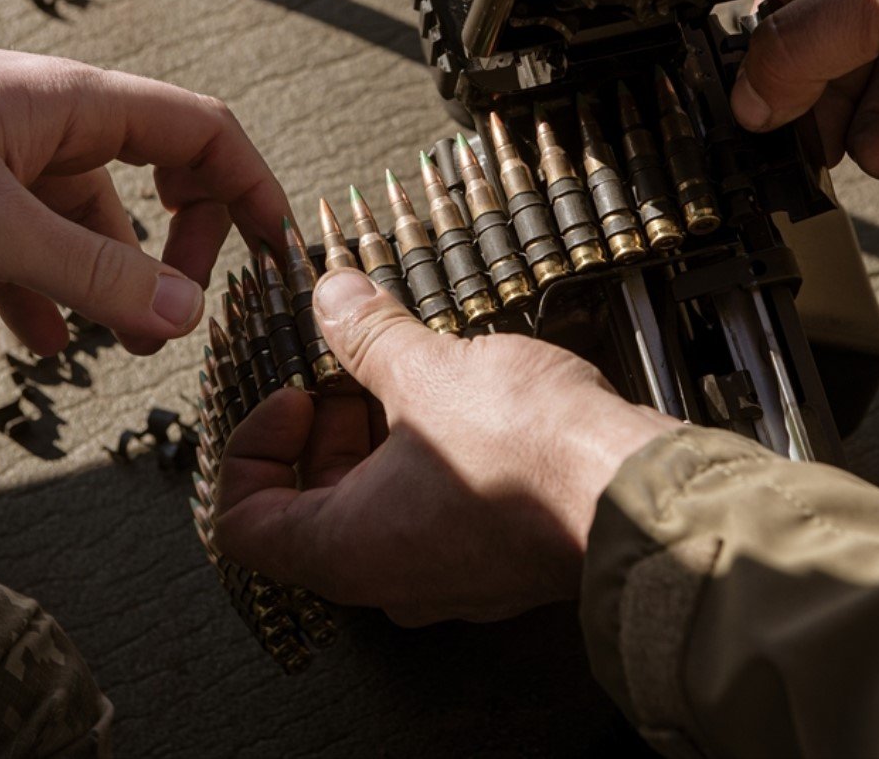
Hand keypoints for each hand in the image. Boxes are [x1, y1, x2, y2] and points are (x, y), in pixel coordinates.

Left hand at [0, 39, 288, 355]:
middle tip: (175, 324)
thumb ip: (96, 274)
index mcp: (78, 107)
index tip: (272, 255)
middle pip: (156, 181)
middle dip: (177, 256)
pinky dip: (43, 289)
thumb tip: (188, 316)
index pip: (204, 134)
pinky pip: (25, 242)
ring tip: (118, 352)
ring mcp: (3, 157)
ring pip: (87, 220)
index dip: (250, 191)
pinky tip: (40, 341)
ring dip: (109, 284)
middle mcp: (52, 125)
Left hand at [212, 270, 676, 624]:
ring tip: (416, 376)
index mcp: (343, 551)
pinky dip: (430, 460)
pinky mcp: (497, 560)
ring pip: (377, 510)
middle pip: (311, 509)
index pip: (241, 523)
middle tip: (354, 374)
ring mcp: (447, 578)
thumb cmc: (531, 454)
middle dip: (325, 431)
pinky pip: (434, 512)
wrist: (637, 491)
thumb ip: (366, 334)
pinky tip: (464, 401)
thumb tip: (333, 297)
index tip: (294, 397)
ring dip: (381, 440)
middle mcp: (387, 580)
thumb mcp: (426, 370)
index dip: (252, 449)